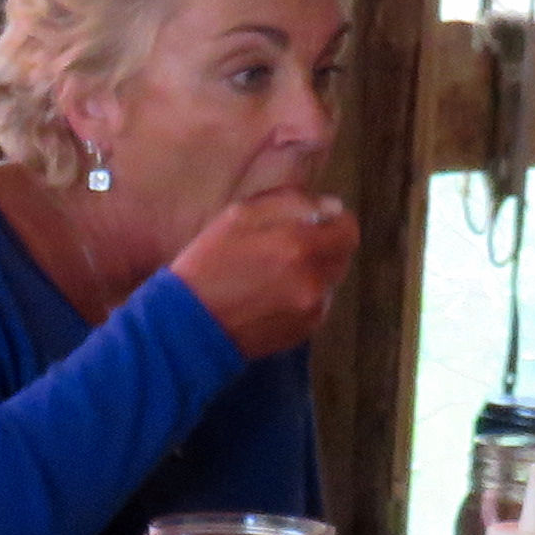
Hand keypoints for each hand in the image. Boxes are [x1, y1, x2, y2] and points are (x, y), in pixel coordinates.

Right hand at [170, 188, 357, 358]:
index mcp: (300, 245)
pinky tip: (271, 299)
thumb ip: (290, 203)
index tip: (309, 225)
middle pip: (342, 255)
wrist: (187, 325)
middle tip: (285, 251)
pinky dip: (302, 299)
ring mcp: (311, 309)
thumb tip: (331, 207)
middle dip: (321, 247)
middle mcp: (314, 279)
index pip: (347, 227)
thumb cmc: (207, 264)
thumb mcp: (238, 215)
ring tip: (274, 277)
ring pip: (330, 281)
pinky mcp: (304, 332)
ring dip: (313, 274)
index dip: (330, 222)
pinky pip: (317, 306)